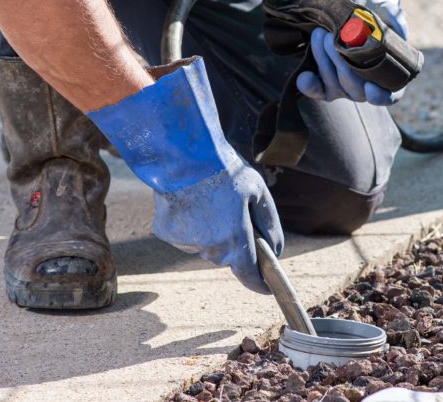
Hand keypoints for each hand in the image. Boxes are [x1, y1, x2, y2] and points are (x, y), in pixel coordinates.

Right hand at [87, 56, 283, 293]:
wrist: (181, 155)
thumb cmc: (224, 170)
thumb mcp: (258, 191)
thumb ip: (270, 225)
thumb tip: (276, 250)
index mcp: (235, 238)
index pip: (249, 274)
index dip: (259, 283)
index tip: (265, 287)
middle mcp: (210, 247)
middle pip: (227, 255)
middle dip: (233, 241)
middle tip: (233, 212)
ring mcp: (186, 242)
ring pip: (205, 245)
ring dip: (211, 232)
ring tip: (209, 201)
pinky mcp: (166, 234)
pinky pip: (185, 236)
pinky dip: (190, 225)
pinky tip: (190, 202)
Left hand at [296, 0, 407, 105]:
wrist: (350, 14)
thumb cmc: (375, 17)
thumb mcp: (389, 13)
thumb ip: (396, 20)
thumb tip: (397, 30)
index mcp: (390, 76)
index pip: (390, 96)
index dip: (382, 97)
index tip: (371, 89)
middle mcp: (368, 88)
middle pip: (356, 89)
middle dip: (342, 64)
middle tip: (331, 37)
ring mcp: (346, 89)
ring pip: (335, 85)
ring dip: (324, 61)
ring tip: (319, 35)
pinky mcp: (327, 84)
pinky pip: (318, 91)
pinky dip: (310, 86)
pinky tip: (304, 77)